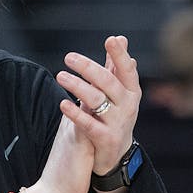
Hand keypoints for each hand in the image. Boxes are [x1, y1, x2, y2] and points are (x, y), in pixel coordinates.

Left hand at [55, 34, 140, 174]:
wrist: (114, 154)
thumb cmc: (115, 116)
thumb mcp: (119, 92)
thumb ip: (116, 67)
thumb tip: (120, 38)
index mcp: (132, 92)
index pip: (127, 70)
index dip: (120, 55)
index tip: (110, 39)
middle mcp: (128, 106)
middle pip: (109, 83)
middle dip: (89, 68)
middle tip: (69, 57)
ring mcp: (118, 123)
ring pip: (98, 100)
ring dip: (78, 86)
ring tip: (60, 76)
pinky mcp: (106, 139)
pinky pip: (89, 124)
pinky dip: (76, 113)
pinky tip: (63, 104)